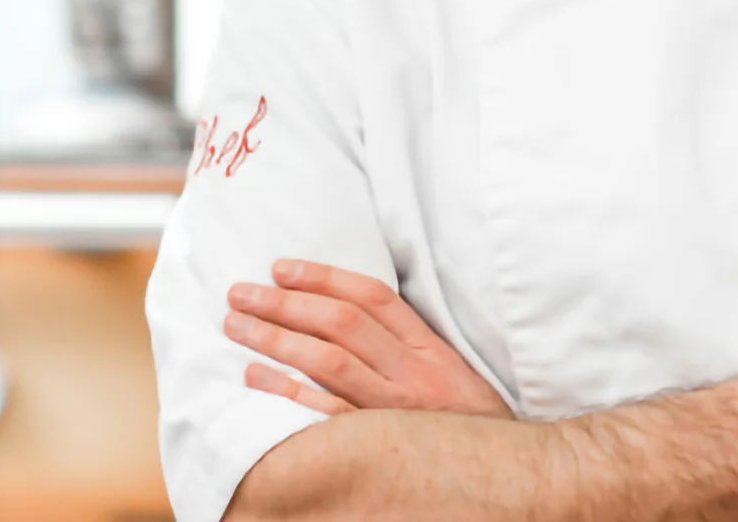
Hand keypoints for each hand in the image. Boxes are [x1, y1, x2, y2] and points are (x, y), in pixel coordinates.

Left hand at [225, 259, 513, 419]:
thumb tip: (345, 311)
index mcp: (428, 346)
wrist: (501, 471)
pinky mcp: (379, 445)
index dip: (325, 277)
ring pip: (329, 362)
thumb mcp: (444, 369)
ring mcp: (393, 409)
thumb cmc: (463, 419)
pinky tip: (255, 377)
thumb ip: (403, 342)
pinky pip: (327, 416)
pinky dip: (288, 394)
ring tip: (236, 324)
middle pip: (342, 323)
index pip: (373, 297)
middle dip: (287, 303)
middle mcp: (411, 371)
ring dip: (277, 339)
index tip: (282, 267)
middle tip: (240, 291)